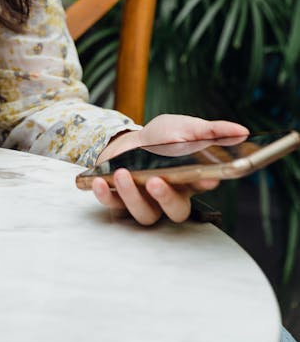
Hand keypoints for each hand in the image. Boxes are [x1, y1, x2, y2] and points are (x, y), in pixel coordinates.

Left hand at [91, 114, 248, 225]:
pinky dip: (106, 195)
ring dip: (132, 196)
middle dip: (166, 198)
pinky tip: (99, 182)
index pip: (201, 186)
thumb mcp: (184, 128)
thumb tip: (242, 131)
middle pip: (175, 210)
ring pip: (144, 213)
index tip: (207, 174)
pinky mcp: (118, 200)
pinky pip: (113, 206)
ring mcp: (144, 201)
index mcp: (189, 181)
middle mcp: (168, 197)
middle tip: (155, 181)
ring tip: (123, 174)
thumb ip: (212, 131)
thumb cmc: (160, 139)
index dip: (204, 182)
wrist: (126, 142)